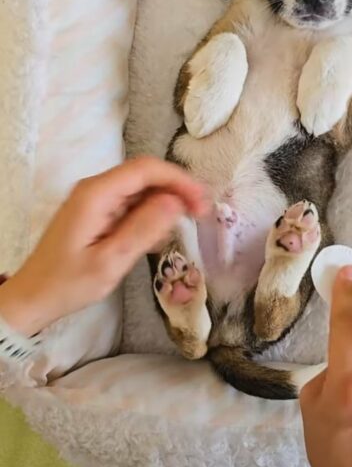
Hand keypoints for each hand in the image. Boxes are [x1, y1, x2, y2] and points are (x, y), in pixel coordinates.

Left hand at [0, 157, 206, 335]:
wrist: (34, 297)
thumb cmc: (69, 283)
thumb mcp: (111, 261)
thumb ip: (143, 229)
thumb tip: (176, 202)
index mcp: (96, 194)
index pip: (146, 169)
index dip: (179, 180)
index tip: (202, 202)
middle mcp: (96, 188)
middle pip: (146, 175)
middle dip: (177, 190)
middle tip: (201, 214)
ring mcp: (97, 199)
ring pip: (142, 188)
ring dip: (167, 203)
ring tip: (183, 227)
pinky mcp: (100, 211)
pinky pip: (133, 203)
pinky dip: (152, 215)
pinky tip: (157, 237)